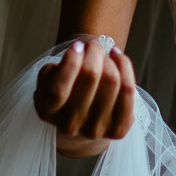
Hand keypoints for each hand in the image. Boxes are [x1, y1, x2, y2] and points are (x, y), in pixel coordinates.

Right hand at [34, 35, 137, 154]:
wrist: (80, 123)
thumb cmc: (65, 93)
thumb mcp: (48, 80)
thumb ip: (55, 67)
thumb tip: (78, 52)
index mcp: (47, 111)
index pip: (59, 88)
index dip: (71, 61)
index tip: (77, 46)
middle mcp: (70, 125)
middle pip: (90, 76)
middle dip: (94, 51)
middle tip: (93, 45)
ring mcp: (95, 130)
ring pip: (112, 80)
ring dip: (110, 59)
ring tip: (105, 54)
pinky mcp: (119, 130)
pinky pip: (128, 90)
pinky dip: (125, 67)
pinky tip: (117, 58)